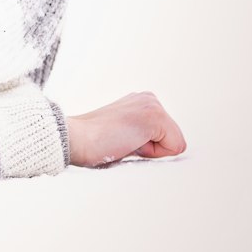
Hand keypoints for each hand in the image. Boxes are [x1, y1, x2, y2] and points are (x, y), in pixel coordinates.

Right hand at [65, 92, 186, 167]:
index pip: (165, 136)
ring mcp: (152, 104)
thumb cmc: (93, 143)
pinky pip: (175, 146)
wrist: (76, 139)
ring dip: (151, 151)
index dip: (145, 147)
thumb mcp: (123, 134)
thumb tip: (156, 149)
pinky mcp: (154, 116)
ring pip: (174, 143)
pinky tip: (129, 142)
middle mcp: (149, 98)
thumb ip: (141, 135)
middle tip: (122, 141)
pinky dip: (154, 153)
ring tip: (124, 141)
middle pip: (172, 139)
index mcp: (141, 101)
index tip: (120, 140)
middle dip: (151, 148)